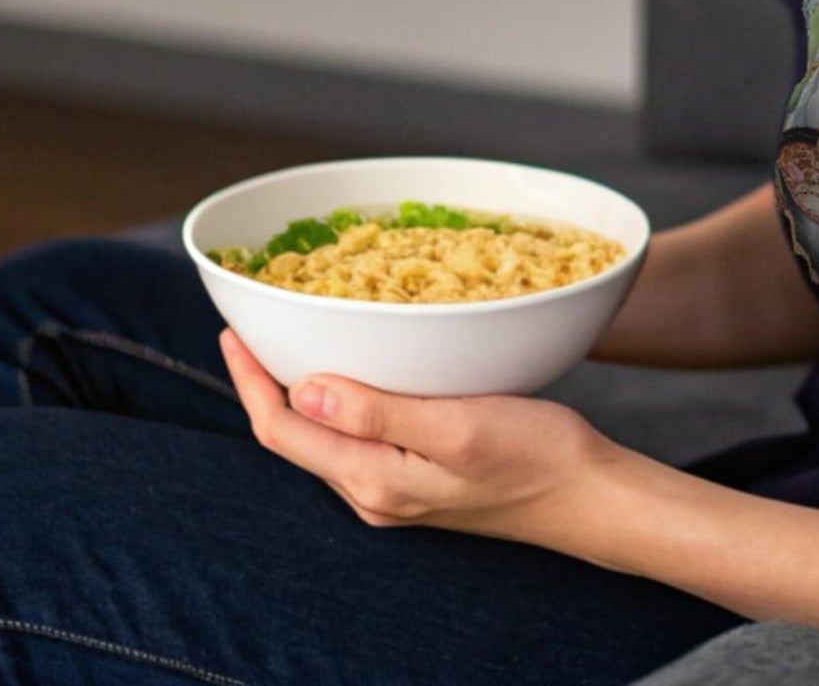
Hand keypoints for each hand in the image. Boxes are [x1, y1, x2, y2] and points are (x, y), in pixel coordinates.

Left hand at [219, 327, 621, 539]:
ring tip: (292, 337)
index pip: (283, 432)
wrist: (586, 494)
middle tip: (254, 324)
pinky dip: (341, 397)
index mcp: (373, 481)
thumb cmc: (532, 456)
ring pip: (325, 434)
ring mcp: (395, 489)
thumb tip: (304, 392)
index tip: (231, 332)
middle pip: (295, 436)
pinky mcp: (418, 476)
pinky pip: (358, 434)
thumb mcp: (455, 427)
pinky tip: (354, 369)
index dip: (250, 381)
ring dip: (301, 389)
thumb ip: (378, 413)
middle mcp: (373, 492)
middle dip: (266, 382)